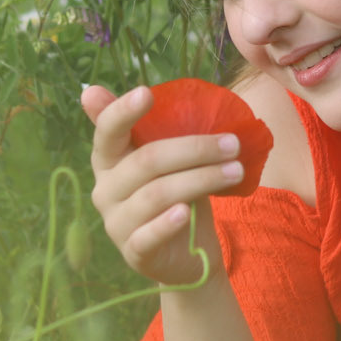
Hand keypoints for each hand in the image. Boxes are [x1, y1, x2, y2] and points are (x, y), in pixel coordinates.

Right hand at [82, 83, 245, 286]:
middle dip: (194, 149)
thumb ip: (161, 127)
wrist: (185, 253)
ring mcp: (116, 223)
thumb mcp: (170, 159)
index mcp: (109, 160)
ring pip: (156, 195)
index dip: (122, 112)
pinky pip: (147, 236)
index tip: (146, 92)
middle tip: (233, 143)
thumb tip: (149, 87)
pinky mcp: (134, 252)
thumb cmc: (176, 192)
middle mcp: (105, 190)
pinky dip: (167, 223)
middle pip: (146, 161)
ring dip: (200, 179)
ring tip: (234, 171)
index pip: (107, 132)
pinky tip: (186, 212)